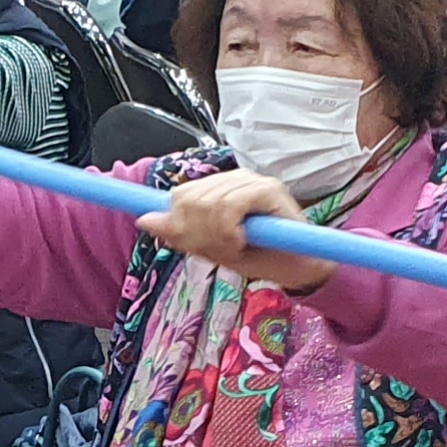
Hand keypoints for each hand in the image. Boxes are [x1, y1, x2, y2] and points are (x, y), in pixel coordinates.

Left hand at [137, 166, 331, 292]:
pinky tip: (242, 242)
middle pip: (189, 200)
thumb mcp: (214, 248)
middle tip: (221, 251)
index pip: (181, 195)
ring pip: (208, 203)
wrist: (301, 268)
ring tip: (236, 249)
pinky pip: (229, 206)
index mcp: (219, 188)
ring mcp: (252, 181)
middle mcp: (234, 178)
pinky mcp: (268, 189)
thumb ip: (183, 233)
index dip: (175, 218)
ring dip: (217, 236)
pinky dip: (230, 230)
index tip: (173, 237)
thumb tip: (145, 219)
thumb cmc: (261, 255)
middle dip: (198, 234)